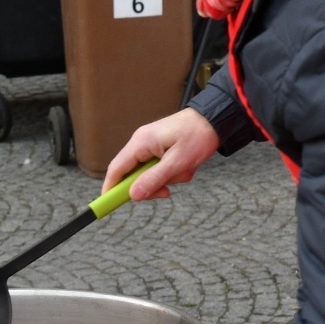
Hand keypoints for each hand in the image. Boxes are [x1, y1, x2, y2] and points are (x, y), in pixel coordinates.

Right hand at [103, 107, 219, 200]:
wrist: (216, 119)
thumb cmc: (198, 136)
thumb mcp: (177, 162)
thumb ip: (154, 179)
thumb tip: (133, 195)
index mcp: (141, 142)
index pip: (116, 168)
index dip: (111, 188)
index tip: (108, 204)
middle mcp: (142, 142)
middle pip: (133, 174)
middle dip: (151, 185)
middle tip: (167, 191)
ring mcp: (151, 145)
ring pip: (149, 173)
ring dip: (167, 178)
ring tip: (185, 170)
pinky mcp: (161, 148)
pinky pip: (160, 168)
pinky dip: (173, 172)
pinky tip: (186, 166)